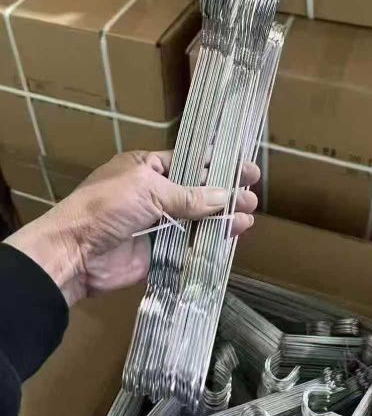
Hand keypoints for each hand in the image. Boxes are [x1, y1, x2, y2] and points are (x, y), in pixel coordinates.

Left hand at [5, 150, 259, 305]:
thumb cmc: (107, 208)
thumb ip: (191, 196)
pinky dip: (211, 241)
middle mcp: (155, 192)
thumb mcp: (149, 191)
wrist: (74, 253)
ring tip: (248, 217)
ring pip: (198, 218)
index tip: (246, 169)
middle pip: (198, 191)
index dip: (218, 165)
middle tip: (253, 195)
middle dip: (226, 192)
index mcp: (147, 167)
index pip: (190, 162)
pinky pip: (190, 244)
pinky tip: (232, 236)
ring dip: (223, 217)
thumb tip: (228, 196)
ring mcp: (158, 222)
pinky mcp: (160, 251)